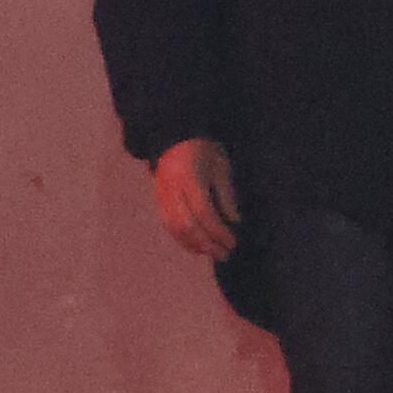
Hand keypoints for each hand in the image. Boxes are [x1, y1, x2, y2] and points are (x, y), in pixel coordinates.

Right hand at [151, 137, 240, 260]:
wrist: (174, 139)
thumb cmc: (204, 151)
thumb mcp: (221, 167)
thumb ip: (226, 194)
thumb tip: (234, 222)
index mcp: (190, 178)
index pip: (203, 212)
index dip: (218, 230)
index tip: (233, 242)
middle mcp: (172, 190)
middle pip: (187, 224)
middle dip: (207, 243)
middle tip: (224, 254)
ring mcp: (162, 197)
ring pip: (175, 229)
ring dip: (194, 245)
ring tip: (213, 253)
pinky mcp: (158, 202)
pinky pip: (168, 226)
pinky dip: (183, 240)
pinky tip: (197, 247)